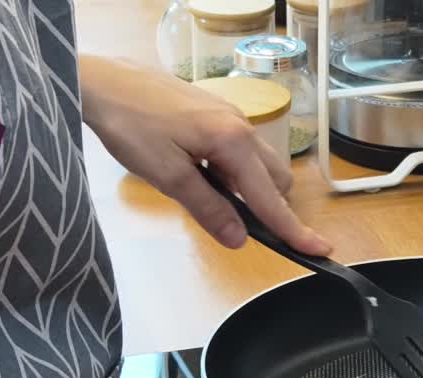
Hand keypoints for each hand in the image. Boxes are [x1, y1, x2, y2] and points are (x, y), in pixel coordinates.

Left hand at [78, 55, 329, 253]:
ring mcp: (230, 116)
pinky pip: (239, 150)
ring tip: (205, 194)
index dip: (292, 229)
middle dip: (269, 207)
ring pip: (258, 164)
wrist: (102, 82)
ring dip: (247, 188)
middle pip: (275, 179)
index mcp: (233, 142)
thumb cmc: (130, 125)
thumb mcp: (168, 176)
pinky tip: (199, 172)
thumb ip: (208, 208)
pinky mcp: (215, 113)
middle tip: (239, 226)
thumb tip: (239, 238)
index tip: (319, 250)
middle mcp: (241, 126)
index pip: (269, 198)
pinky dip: (232, 171)